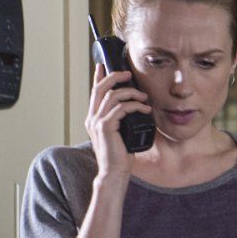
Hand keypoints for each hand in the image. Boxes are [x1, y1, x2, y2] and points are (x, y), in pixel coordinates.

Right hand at [86, 64, 150, 180]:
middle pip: (100, 88)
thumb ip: (121, 120)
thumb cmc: (120, 155)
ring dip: (131, 92)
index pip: (94, 92)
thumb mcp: (120, 133)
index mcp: (93, 119)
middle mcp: (92, 118)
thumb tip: (135, 108)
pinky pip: (121, 108)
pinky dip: (135, 106)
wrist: (114, 172)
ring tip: (144, 97)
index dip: (98, 77)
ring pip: (112, 96)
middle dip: (115, 76)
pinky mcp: (105, 127)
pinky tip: (145, 109)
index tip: (102, 65)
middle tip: (129, 73)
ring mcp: (97, 122)